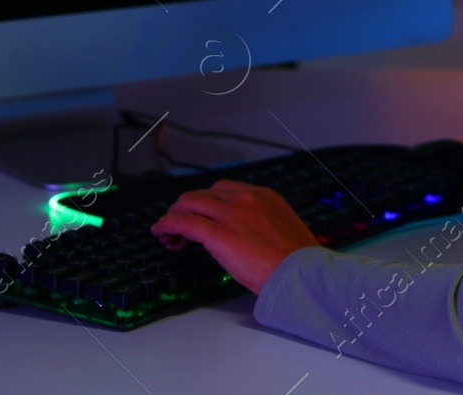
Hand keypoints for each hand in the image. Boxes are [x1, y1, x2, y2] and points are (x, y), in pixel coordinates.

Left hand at [150, 180, 320, 293]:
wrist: (300, 274)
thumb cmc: (297, 262)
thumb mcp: (282, 230)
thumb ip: (261, 225)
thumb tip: (247, 237)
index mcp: (263, 196)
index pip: (224, 189)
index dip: (207, 202)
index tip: (201, 214)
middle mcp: (245, 198)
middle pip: (203, 194)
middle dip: (187, 208)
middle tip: (180, 226)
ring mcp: (231, 214)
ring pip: (189, 204)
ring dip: (175, 216)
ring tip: (168, 233)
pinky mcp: (218, 233)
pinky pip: (184, 222)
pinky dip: (168, 224)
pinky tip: (161, 232)